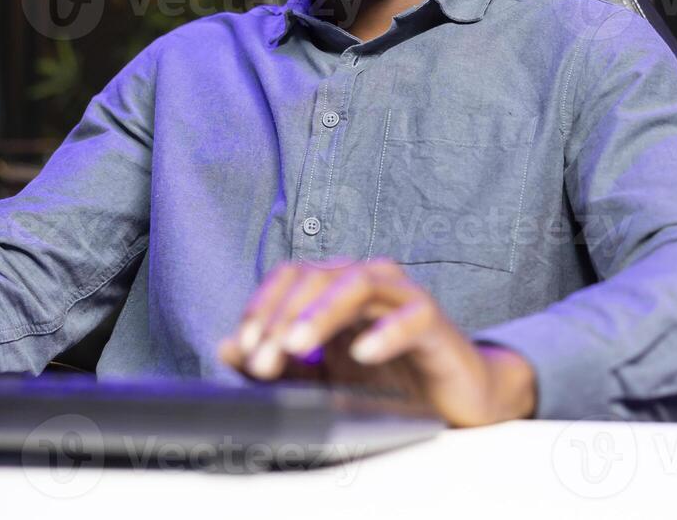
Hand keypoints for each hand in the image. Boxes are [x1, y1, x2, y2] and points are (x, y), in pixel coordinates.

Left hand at [218, 258, 535, 426]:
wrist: (450, 400)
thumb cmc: (385, 383)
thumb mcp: (318, 379)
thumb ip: (273, 364)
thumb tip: (226, 349)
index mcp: (334, 289)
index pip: (289, 276)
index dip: (261, 306)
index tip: (243, 348)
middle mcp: (365, 281)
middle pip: (315, 276)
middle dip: (281, 318)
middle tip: (262, 360)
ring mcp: (400, 297)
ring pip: (357, 283)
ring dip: (320, 314)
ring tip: (296, 347)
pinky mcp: (434, 322)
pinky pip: (410, 316)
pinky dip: (385, 332)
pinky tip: (362, 353)